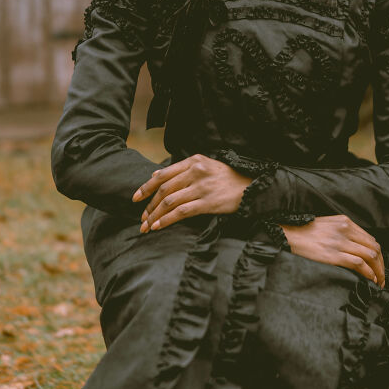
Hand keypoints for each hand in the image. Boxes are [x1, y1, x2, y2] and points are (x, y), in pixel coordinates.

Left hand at [132, 155, 250, 231]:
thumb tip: (155, 175)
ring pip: (169, 202)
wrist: (253, 187)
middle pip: (164, 189)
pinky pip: (181, 212)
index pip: (163, 174)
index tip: (135, 198)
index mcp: (193, 161)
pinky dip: (166, 220)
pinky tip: (158, 227)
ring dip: (154, 215)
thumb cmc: (228, 178)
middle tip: (141, 218)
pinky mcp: (208, 202)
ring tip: (146, 226)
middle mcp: (196, 171)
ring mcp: (202, 187)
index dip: (146, 187)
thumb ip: (182, 170)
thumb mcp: (206, 166)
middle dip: (149, 205)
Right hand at [280, 215, 385, 286]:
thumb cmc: (304, 233)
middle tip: (382, 278)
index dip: (378, 255)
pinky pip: (359, 263)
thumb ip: (342, 232)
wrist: (287, 235)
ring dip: (378, 271)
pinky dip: (368, 272)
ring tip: (378, 282)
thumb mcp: (327, 225)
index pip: (370, 239)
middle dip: (381, 265)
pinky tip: (370, 279)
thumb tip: (356, 248)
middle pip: (374, 247)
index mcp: (345, 222)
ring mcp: (340, 242)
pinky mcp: (333, 255)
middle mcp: (345, 229)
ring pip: (370, 256)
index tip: (379, 266)